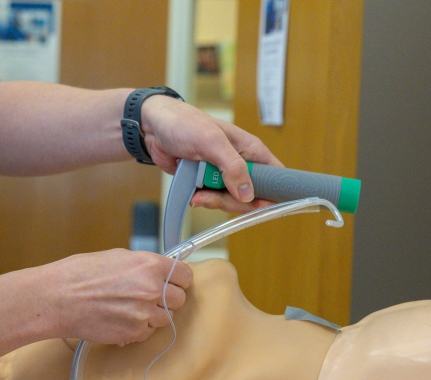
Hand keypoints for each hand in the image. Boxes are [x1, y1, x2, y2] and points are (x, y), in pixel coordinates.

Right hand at [37, 249, 192, 345]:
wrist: (58, 298)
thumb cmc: (81, 274)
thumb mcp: (118, 257)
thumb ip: (145, 266)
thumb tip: (160, 272)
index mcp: (150, 265)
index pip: (185, 276)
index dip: (178, 280)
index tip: (173, 283)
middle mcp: (152, 289)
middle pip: (179, 299)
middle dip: (167, 298)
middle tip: (148, 297)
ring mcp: (145, 313)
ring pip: (165, 318)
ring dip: (153, 315)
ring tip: (130, 308)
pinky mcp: (134, 333)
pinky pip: (148, 332)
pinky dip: (138, 328)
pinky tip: (120, 318)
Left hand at [140, 96, 283, 212]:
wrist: (154, 127)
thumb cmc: (185, 123)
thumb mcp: (212, 142)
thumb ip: (232, 167)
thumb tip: (248, 194)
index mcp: (250, 150)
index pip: (275, 176)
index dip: (273, 193)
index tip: (260, 205)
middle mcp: (241, 164)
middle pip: (252, 196)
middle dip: (234, 201)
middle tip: (214, 197)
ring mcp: (224, 175)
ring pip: (232, 201)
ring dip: (215, 202)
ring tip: (198, 194)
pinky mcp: (208, 182)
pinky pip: (214, 200)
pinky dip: (204, 201)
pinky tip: (193, 194)